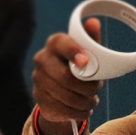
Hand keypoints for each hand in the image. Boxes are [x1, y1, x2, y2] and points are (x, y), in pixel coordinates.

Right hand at [31, 19, 102, 134]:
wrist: (64, 93)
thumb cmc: (80, 68)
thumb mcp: (89, 54)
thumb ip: (91, 40)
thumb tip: (93, 22)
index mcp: (55, 44)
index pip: (60, 43)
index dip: (73, 52)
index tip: (85, 62)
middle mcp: (42, 60)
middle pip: (65, 77)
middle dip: (87, 87)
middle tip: (97, 89)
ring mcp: (38, 81)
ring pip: (66, 97)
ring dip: (85, 101)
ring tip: (92, 100)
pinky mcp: (40, 100)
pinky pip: (63, 110)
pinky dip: (78, 112)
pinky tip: (84, 110)